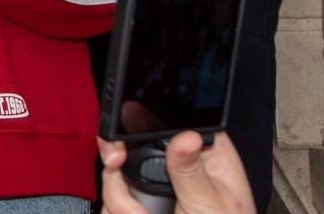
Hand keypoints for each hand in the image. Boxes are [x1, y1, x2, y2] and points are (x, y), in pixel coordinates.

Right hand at [99, 132, 254, 213]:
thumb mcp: (211, 203)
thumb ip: (192, 170)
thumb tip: (186, 135)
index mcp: (204, 152)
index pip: (168, 118)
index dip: (141, 120)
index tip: (125, 137)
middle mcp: (177, 162)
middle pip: (131, 143)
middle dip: (120, 165)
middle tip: (117, 167)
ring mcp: (156, 183)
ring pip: (116, 172)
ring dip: (120, 198)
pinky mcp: (140, 201)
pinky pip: (113, 196)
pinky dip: (117, 208)